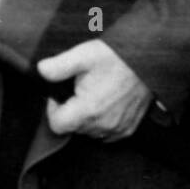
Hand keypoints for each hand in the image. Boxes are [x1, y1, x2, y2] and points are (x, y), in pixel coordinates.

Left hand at [36, 39, 153, 141]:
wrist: (148, 61)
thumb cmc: (116, 57)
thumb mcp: (84, 55)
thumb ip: (59, 66)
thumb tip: (41, 70)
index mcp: (88, 109)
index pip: (57, 126)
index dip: (53, 110)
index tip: (60, 95)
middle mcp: (102, 125)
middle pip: (73, 128)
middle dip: (71, 111)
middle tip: (79, 89)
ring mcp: (116, 129)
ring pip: (89, 132)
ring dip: (86, 118)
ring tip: (94, 94)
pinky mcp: (128, 129)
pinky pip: (107, 133)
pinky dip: (102, 122)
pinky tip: (107, 103)